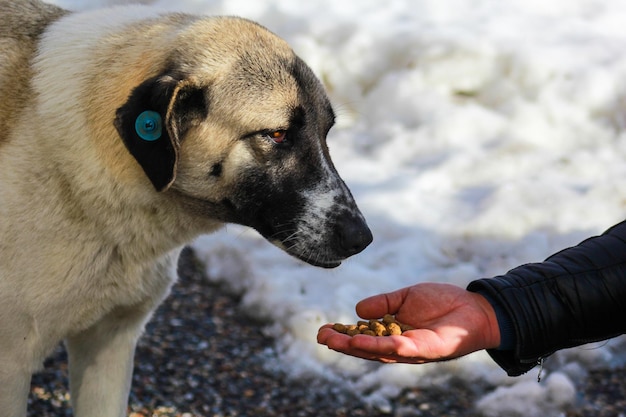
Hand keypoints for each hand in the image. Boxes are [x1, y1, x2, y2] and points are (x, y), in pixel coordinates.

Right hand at [317, 283, 500, 362]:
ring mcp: (414, 350)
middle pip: (367, 349)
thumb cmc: (444, 302)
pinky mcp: (429, 349)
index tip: (324, 330)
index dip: (343, 336)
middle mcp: (400, 346)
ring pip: (381, 352)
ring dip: (358, 348)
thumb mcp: (406, 297)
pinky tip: (368, 341)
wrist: (476, 307)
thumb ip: (383, 303)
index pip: (363, 337)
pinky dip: (385, 346)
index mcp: (393, 333)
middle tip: (322, 338)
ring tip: (337, 342)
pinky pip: (404, 349)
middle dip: (343, 344)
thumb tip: (357, 309)